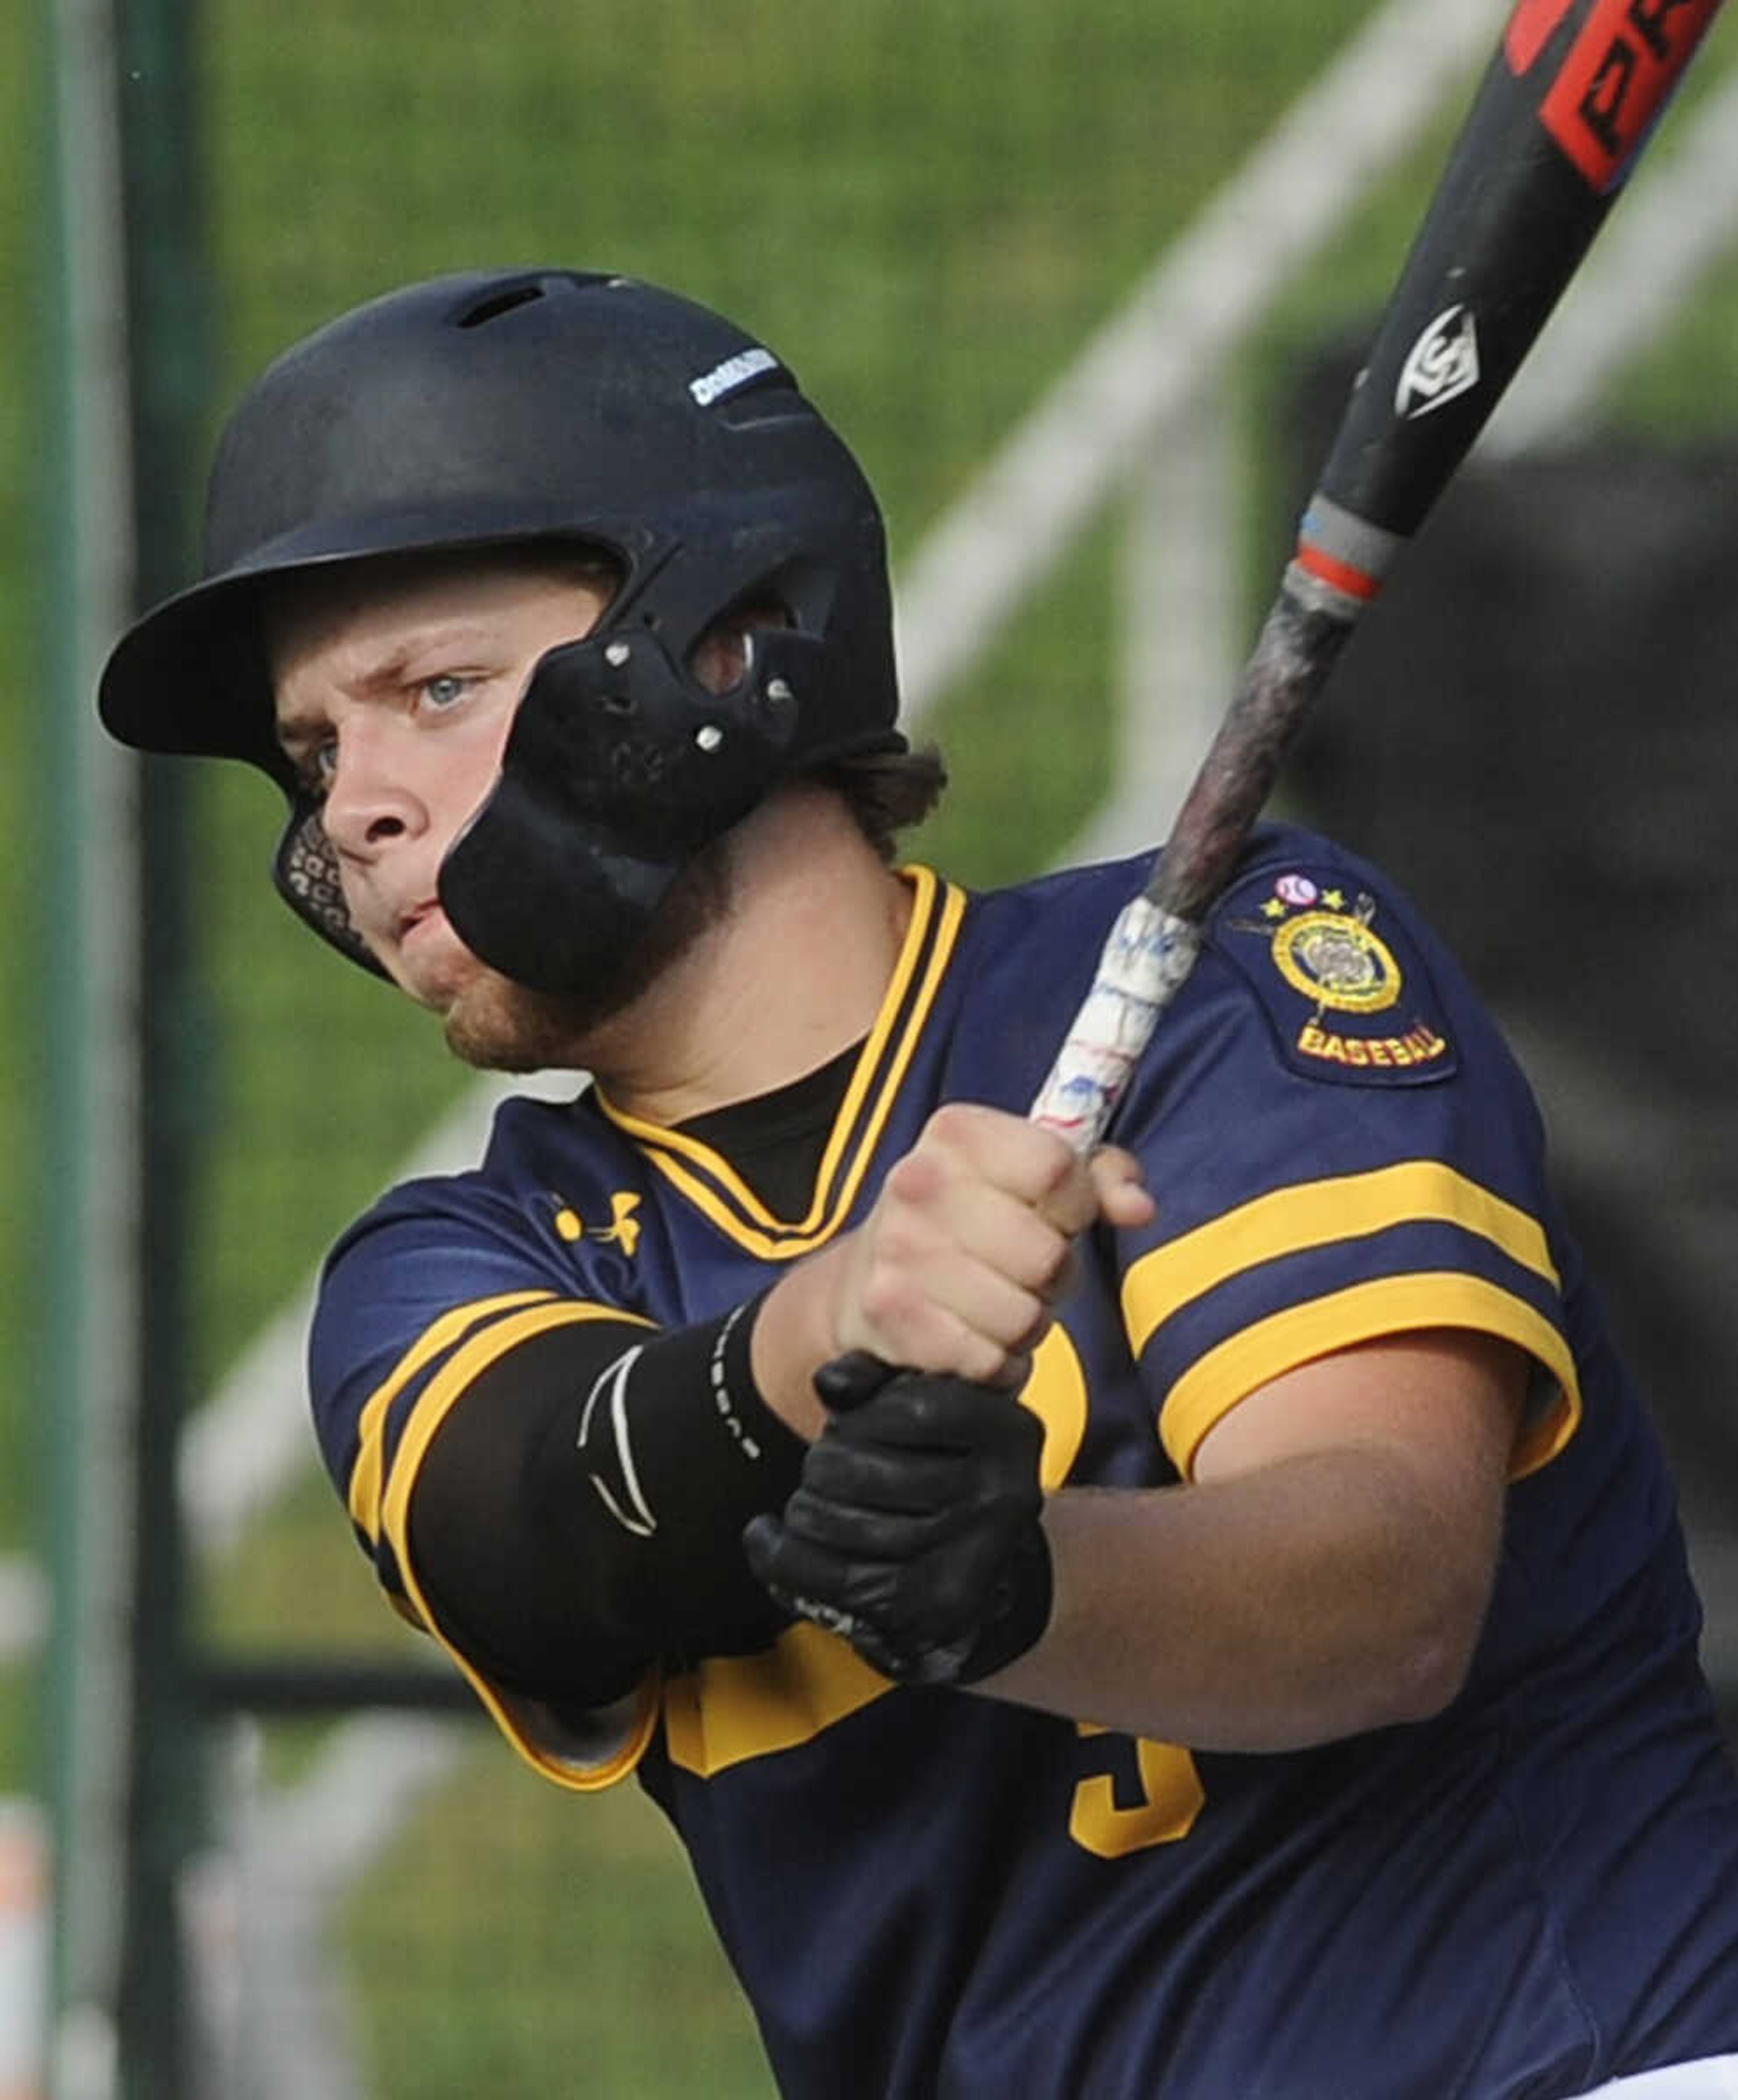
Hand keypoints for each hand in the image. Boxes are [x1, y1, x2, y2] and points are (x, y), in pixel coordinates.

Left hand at [742, 1354, 1052, 1686]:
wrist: (976, 1569)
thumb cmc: (938, 1470)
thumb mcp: (923, 1408)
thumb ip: (876, 1380)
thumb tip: (830, 1382)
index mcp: (1009, 1432)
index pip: (915, 1408)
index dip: (861, 1415)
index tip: (847, 1424)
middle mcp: (1004, 1496)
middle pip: (868, 1472)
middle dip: (822, 1466)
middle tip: (822, 1468)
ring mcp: (972, 1559)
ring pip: (845, 1527)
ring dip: (804, 1512)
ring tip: (807, 1506)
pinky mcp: (933, 1609)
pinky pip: (834, 1579)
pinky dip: (783, 1557)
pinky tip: (766, 1538)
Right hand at [824, 1104, 1152, 1389]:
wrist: (866, 1278)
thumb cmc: (972, 1221)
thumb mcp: (1033, 1177)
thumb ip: (1100, 1177)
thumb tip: (1139, 1208)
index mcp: (957, 1132)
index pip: (1057, 1168)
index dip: (1076, 1204)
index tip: (1056, 1216)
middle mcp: (919, 1181)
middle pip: (1046, 1252)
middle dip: (1053, 1275)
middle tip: (1023, 1271)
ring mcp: (900, 1250)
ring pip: (1022, 1316)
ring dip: (1025, 1324)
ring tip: (998, 1305)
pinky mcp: (890, 1314)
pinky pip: (988, 1359)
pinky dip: (994, 1362)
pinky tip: (972, 1338)